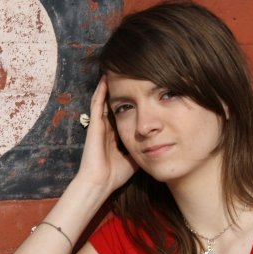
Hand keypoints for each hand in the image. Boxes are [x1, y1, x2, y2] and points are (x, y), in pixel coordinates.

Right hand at [75, 76, 137, 192]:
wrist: (100, 183)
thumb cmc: (115, 175)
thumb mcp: (135, 158)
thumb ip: (144, 148)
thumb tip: (158, 143)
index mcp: (115, 135)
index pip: (123, 113)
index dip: (130, 102)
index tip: (140, 90)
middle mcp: (107, 127)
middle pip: (115, 103)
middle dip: (121, 90)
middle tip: (127, 74)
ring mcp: (99, 125)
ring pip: (104, 100)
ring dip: (109, 86)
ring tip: (114, 71)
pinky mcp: (94, 125)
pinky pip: (97, 104)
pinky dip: (100, 91)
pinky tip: (104, 79)